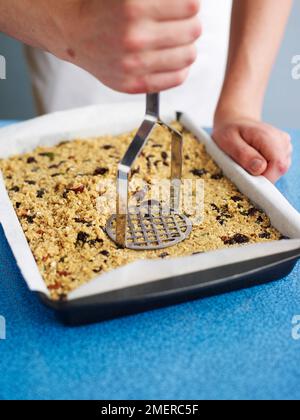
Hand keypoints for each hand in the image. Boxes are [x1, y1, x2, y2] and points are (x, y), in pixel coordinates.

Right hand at [44, 0, 201, 92]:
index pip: (190, 5)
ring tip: (176, 40)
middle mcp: (134, 37)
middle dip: (190, 22)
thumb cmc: (101, 7)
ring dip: (187, 45)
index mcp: (133, 6)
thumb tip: (192, 4)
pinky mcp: (133, 84)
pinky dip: (180, 67)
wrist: (73, 32)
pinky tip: (171, 57)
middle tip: (180, 22)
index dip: (190, 3)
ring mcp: (133, 64)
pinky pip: (177, 78)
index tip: (185, 5)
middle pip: (193, 30)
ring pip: (189, 55)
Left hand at [212, 117, 292, 183]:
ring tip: (248, 162)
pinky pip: (278, 167)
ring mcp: (284, 145)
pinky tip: (255, 160)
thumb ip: (244, 155)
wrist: (235, 122)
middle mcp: (281, 140)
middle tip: (245, 169)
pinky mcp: (284, 150)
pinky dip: (266, 169)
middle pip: (280, 169)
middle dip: (262, 176)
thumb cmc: (229, 131)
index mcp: (267, 136)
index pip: (277, 164)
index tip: (248, 180)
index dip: (264, 178)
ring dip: (264, 172)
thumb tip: (260, 169)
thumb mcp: (228, 141)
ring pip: (279, 170)